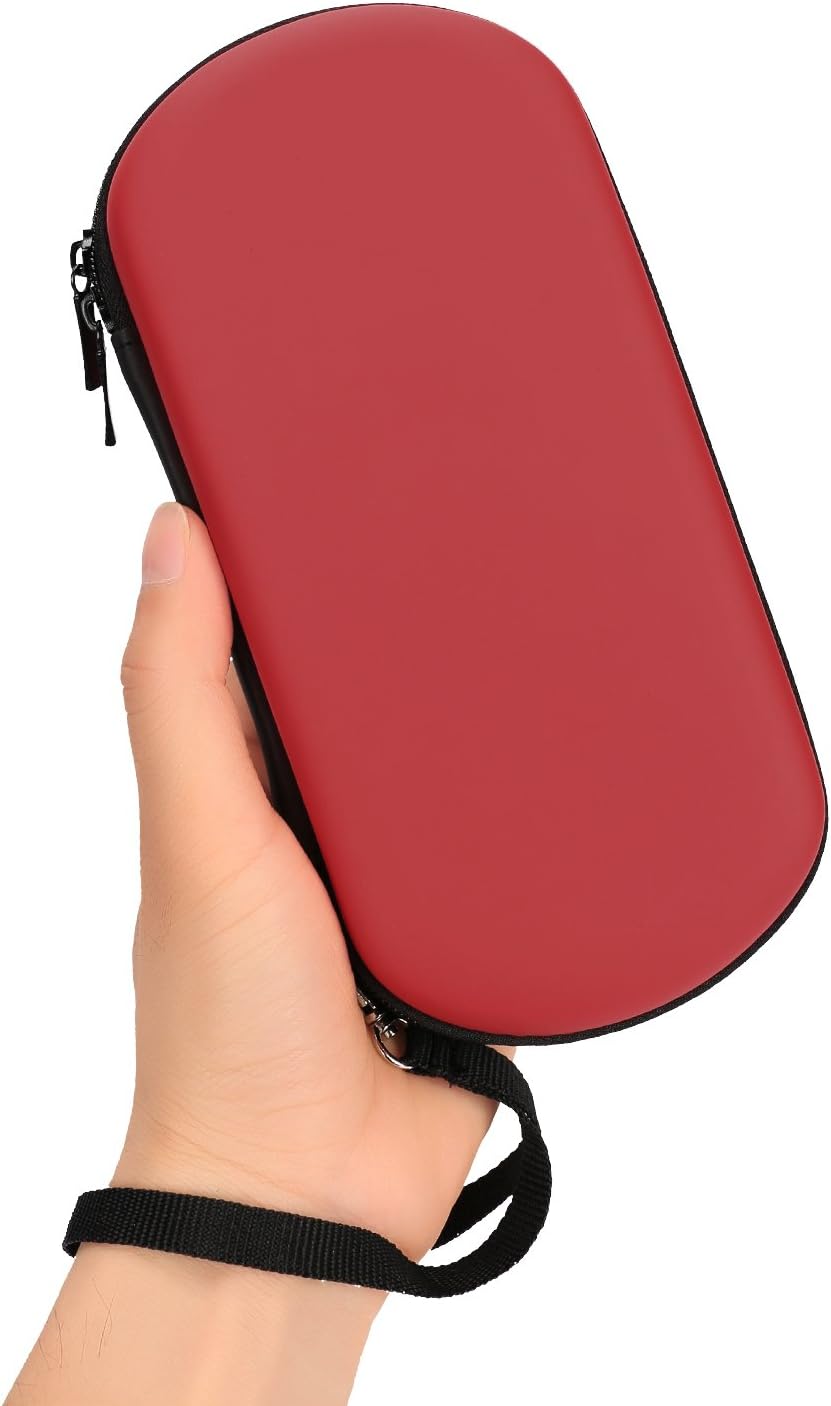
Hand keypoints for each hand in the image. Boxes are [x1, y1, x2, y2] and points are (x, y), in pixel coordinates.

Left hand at [114, 501, 512, 1263]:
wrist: (310, 1192)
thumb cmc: (227, 1028)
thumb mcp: (196, 834)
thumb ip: (179, 694)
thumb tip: (169, 543)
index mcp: (238, 788)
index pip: (260, 651)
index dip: (288, 572)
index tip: (331, 490)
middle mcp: (311, 827)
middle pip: (368, 704)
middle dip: (406, 647)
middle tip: (460, 562)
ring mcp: (390, 881)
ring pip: (444, 774)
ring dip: (475, 734)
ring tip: (523, 656)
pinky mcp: (461, 932)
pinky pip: (504, 855)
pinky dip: (525, 822)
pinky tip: (555, 778)